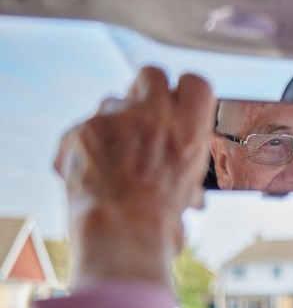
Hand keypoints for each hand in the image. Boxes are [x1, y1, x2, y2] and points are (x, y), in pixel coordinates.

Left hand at [55, 67, 214, 288]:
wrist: (120, 232)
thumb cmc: (160, 222)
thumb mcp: (188, 193)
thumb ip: (183, 170)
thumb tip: (185, 187)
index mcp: (190, 130)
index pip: (196, 83)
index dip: (186, 93)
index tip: (180, 106)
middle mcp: (155, 115)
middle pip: (152, 75)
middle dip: (147, 93)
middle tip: (145, 120)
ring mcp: (116, 118)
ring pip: (111, 101)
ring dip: (113, 121)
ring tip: (112, 156)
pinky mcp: (82, 129)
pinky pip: (82, 128)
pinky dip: (82, 146)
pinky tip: (86, 171)